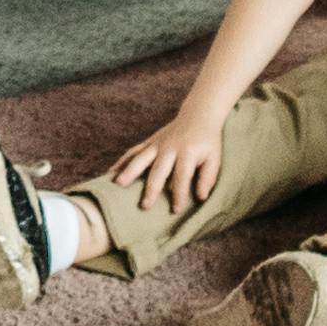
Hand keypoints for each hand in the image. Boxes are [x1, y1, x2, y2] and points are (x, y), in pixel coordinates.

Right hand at [107, 114, 225, 214]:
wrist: (198, 115)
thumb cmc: (207, 142)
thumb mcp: (214, 158)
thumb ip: (208, 177)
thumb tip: (200, 197)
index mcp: (188, 152)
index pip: (182, 176)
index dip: (179, 194)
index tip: (175, 210)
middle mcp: (170, 147)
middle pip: (159, 169)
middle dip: (151, 188)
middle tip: (144, 205)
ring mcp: (157, 143)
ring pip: (141, 158)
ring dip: (129, 171)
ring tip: (118, 184)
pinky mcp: (150, 141)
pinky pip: (134, 151)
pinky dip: (122, 161)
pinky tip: (111, 172)